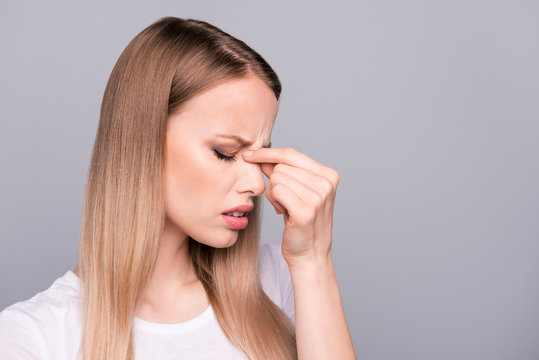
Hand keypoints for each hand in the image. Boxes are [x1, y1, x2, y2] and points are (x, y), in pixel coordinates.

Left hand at [242, 147, 339, 266]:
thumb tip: (261, 156)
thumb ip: (283, 172)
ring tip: (285, 208)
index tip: (248, 154)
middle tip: (283, 201)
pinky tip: (283, 213)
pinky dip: (273, 201)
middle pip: (282, 166)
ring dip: (273, 194)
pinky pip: (275, 190)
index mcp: (328, 175)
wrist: (310, 255)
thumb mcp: (297, 192)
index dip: (268, 153)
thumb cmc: (301, 224)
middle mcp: (326, 183)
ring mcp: (318, 197)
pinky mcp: (305, 210)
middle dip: (273, 182)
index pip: (291, 154)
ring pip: (277, 178)